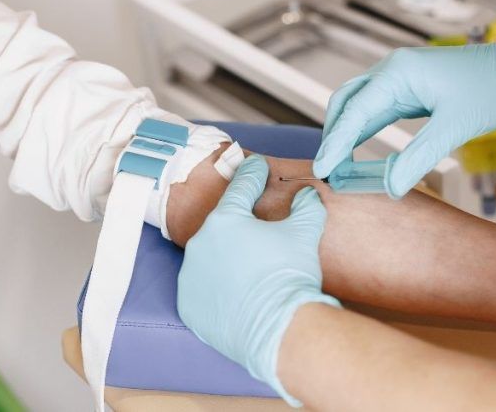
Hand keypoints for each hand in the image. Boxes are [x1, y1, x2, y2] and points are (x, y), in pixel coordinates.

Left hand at [177, 154, 339, 405]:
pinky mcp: (188, 304)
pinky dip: (216, 287)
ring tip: (248, 268)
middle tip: (257, 229)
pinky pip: (202, 289)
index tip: (256, 165)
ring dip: (226, 258)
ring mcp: (190, 275)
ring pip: (210, 258)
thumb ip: (306, 207)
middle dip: (240, 225)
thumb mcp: (304, 233)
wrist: (279, 329)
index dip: (252, 174)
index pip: (241, 189)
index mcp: (225, 220)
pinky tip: (234, 292)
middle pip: (222, 227)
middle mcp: (200, 243)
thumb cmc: (289, 276)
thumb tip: (308, 194)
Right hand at [314, 23, 495, 197]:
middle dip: (333, 136)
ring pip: (357, 105)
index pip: (355, 111)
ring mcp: (397, 77)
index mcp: (397, 72)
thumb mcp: (454, 128)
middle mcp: (391, 70)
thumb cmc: (491, 89)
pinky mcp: (406, 88)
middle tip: (327, 169)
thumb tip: (391, 186)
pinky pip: (375, 109)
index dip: (335, 142)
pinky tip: (357, 150)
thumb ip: (419, 158)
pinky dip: (362, 129)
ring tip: (337, 164)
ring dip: (345, 133)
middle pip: (346, 103)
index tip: (324, 168)